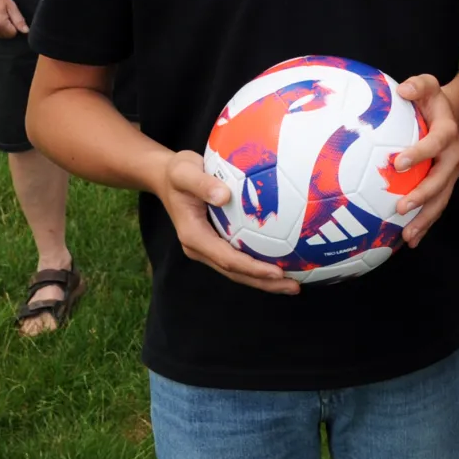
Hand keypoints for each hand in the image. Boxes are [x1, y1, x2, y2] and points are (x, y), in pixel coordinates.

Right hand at [160, 149, 299, 294]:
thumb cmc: (177, 172)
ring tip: (293, 284)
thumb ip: (202, 183)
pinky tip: (284, 262)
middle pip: (235, 272)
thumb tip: (223, 195)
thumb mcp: (184, 171)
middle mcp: (200, 247)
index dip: (252, 267)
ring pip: (238, 270)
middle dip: (264, 282)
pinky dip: (260, 264)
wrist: (165, 176)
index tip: (276, 272)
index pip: (226, 258)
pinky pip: (239, 257)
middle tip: (294, 287)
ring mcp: (208, 247)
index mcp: (193, 236)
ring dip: (264, 279)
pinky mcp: (215, 242)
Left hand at [391, 74, 458, 246]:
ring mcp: (450, 174)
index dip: (419, 153)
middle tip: (402, 207)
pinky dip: (425, 224)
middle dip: (423, 195)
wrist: (451, 114)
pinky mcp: (444, 185)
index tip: (398, 162)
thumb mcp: (427, 85)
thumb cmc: (431, 101)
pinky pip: (436, 206)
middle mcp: (453, 157)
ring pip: (441, 199)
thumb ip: (417, 85)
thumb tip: (402, 90)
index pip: (435, 143)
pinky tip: (409, 241)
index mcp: (447, 133)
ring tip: (408, 235)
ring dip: (425, 218)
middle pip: (441, 180)